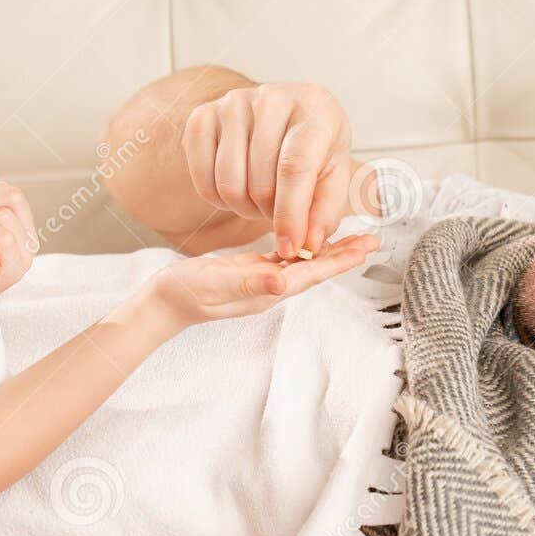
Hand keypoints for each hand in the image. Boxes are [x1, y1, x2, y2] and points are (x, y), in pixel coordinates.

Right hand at [145, 234, 378, 328]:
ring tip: (349, 236)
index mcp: (268, 290)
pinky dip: (300, 244)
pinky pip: (284, 257)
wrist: (163, 302)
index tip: (366, 246)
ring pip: (302, 263)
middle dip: (343, 254)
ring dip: (326, 249)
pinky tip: (306, 233)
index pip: (313, 273)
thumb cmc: (185, 293)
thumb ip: (248, 282)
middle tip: (371, 239)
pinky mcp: (250, 271)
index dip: (340, 260)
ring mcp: (261, 280)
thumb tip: (281, 280)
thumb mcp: (216, 284)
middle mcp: (270, 286)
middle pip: (315, 269)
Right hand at [182, 82, 357, 258]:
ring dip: (243, 207)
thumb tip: (307, 245)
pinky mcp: (203, 115)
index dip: (290, 214)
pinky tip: (237, 187)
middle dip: (268, 213)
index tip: (289, 247)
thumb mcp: (334, 177)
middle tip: (277, 211)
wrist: (287, 117)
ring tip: (259, 200)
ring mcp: (233, 103)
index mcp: (314, 109)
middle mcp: (271, 98)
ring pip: (228, 183)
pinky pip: (202, 178)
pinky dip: (218, 198)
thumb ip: (324, 213)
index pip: (294, 168)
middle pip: (259, 182)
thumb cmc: (315, 148)